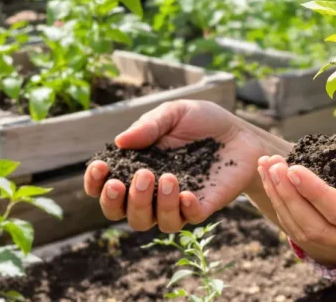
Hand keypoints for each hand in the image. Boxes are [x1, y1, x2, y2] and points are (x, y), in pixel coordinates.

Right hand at [84, 99, 266, 232]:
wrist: (240, 131)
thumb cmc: (202, 122)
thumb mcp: (174, 114)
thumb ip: (148, 126)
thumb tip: (120, 141)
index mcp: (136, 168)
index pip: (104, 188)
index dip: (95, 184)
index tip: (100, 168)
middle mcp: (150, 192)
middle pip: (123, 213)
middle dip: (122, 200)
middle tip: (140, 175)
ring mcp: (176, 202)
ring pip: (153, 221)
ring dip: (154, 204)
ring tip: (168, 178)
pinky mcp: (202, 206)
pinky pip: (187, 220)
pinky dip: (184, 210)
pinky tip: (188, 194)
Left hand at [258, 146, 335, 261]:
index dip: (313, 192)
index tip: (292, 167)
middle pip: (317, 228)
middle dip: (288, 196)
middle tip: (270, 163)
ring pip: (309, 232)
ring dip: (283, 201)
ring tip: (267, 168)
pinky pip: (312, 229)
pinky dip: (291, 206)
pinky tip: (280, 182)